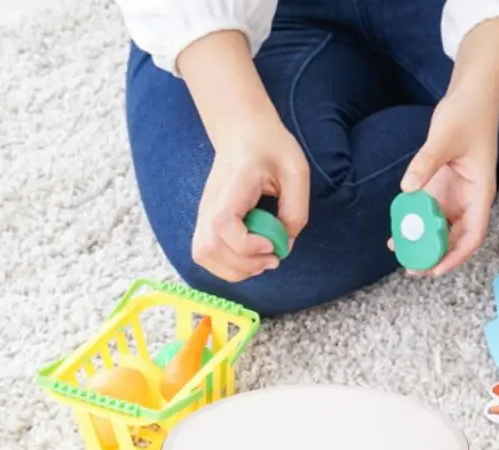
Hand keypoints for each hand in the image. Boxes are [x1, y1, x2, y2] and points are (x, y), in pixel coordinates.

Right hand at [192, 115, 309, 281]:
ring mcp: (205, 212)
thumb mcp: (296, 172)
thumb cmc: (270, 147)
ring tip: (260, 260)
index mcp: (232, 186)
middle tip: (271, 258)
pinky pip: (207, 254)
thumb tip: (284, 244)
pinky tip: (250, 257)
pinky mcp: (207, 221)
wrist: (242, 130)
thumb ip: (295, 210)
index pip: (223, 225)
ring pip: (203, 256)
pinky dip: (229, 266)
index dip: (247, 246)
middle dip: (244, 265)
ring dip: (235, 269)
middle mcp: (210, 202)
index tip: (271, 244)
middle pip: (208, 249)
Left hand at [397, 87, 498, 274]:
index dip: (456, 256)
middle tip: (412, 268)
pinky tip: (398, 230)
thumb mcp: (445, 137)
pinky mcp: (443, 187)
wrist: (470, 95)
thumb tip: (407, 188)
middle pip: (456, 239)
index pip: (473, 235)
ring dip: (424, 243)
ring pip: (441, 229)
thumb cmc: (467, 114)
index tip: (437, 269)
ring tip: (401, 253)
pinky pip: (429, 212)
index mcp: (480, 193)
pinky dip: (416, 223)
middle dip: (436, 257)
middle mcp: (470, 200)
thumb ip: (426, 162)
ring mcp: (456, 195)